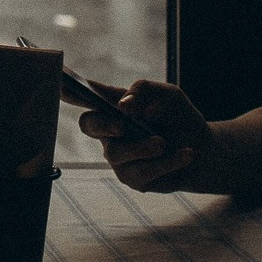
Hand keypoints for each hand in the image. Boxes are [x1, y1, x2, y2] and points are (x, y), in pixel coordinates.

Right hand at [74, 78, 216, 192]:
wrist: (204, 151)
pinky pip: (142, 172)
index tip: (58, 83)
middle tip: (122, 126)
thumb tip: (123, 105)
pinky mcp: (133, 178)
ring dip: (144, 148)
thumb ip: (144, 91)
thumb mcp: (168, 95)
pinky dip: (167, 162)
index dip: (66, 90)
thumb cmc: (179, 118)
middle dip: (103, 125)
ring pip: (117, 153)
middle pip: (88, 125)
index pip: (84, 95)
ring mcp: (118, 156)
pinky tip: (184, 154)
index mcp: (113, 105)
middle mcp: (109, 130)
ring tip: (164, 143)